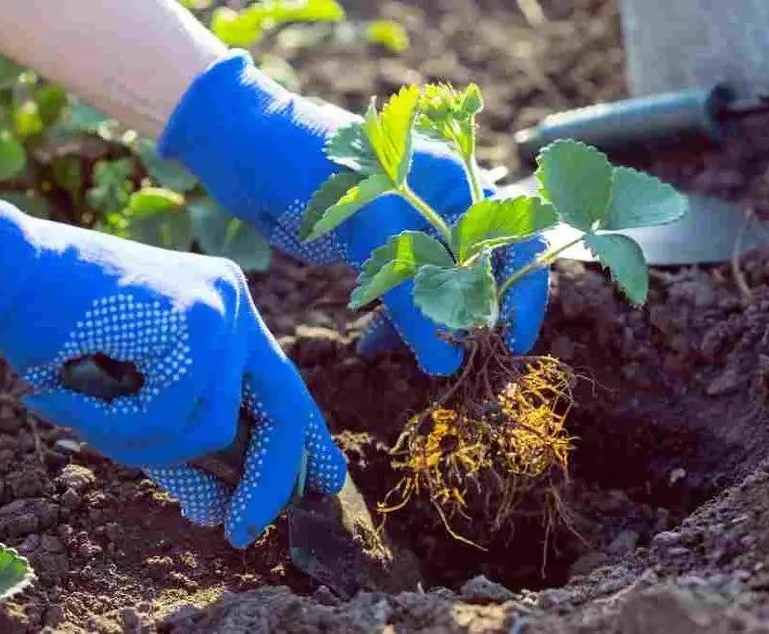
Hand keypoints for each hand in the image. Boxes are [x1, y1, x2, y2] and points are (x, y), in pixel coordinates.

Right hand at [0, 197, 346, 547]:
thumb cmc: (53, 335)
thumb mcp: (128, 402)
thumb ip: (177, 447)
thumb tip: (216, 511)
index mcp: (224, 316)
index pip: (280, 388)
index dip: (304, 441)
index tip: (324, 481)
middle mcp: (233, 304)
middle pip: (283, 406)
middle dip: (267, 477)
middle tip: (242, 530)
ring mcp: (219, 306)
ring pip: (211, 427)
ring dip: (142, 445)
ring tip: (83, 419)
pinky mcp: (194, 317)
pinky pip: (171, 414)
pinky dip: (113, 425)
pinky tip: (66, 400)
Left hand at [158, 50, 549, 375]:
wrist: (245, 147)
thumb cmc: (312, 166)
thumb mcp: (369, 230)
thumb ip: (411, 297)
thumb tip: (448, 363)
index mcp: (460, 185)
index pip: (516, 242)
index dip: (523, 295)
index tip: (511, 345)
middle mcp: (445, 207)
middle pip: (482, 273)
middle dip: (475, 322)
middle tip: (464, 364)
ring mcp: (412, 229)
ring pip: (441, 290)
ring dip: (432, 328)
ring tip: (417, 363)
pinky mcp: (381, 249)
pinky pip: (403, 295)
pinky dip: (394, 322)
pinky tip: (371, 347)